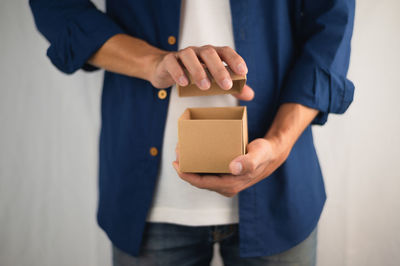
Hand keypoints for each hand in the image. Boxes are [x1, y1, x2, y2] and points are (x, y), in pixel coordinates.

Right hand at [149, 45, 253, 100]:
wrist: (164, 70)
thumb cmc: (192, 74)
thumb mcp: (212, 80)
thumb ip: (232, 87)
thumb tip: (250, 95)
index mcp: (211, 54)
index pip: (225, 51)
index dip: (235, 59)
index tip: (243, 72)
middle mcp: (198, 51)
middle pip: (209, 53)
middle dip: (219, 69)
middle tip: (226, 86)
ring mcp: (182, 54)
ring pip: (190, 56)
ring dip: (199, 71)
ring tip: (205, 87)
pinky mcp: (168, 61)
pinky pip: (173, 63)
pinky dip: (178, 72)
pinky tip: (184, 83)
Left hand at [172, 138, 290, 196]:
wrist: (271, 154)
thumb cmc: (264, 153)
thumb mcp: (258, 154)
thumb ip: (249, 161)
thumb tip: (233, 167)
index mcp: (230, 185)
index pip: (202, 183)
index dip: (186, 175)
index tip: (176, 164)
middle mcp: (226, 187)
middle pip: (199, 180)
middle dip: (185, 168)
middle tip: (177, 152)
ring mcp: (224, 183)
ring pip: (201, 176)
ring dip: (190, 166)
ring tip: (181, 151)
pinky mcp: (224, 176)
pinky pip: (207, 172)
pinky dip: (198, 164)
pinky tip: (193, 154)